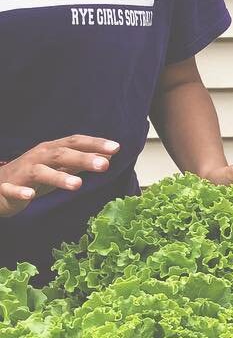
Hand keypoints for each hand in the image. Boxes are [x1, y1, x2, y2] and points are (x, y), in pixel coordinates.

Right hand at [0, 135, 118, 216]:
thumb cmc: (34, 176)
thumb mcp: (60, 168)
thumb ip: (82, 163)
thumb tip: (108, 156)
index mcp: (51, 151)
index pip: (75, 142)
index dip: (94, 144)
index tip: (116, 147)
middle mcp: (37, 157)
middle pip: (61, 154)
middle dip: (83, 159)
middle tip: (105, 165)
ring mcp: (22, 172)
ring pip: (40, 172)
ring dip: (58, 177)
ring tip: (77, 185)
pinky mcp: (7, 188)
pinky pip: (12, 190)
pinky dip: (21, 192)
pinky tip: (31, 195)